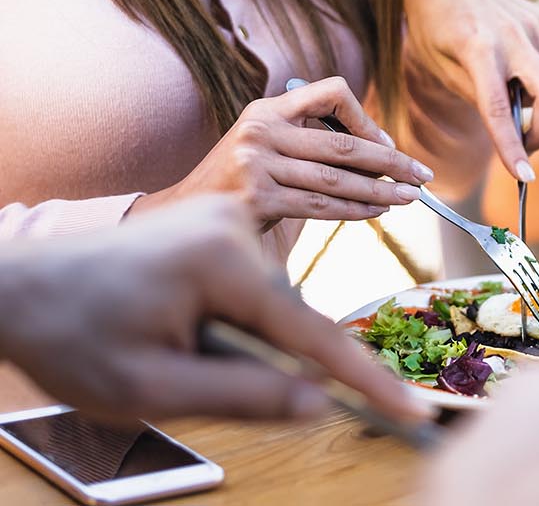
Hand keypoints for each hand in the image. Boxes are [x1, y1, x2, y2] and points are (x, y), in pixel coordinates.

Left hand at [0, 196, 430, 423]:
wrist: (17, 285)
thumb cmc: (72, 337)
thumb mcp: (152, 389)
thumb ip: (244, 395)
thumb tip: (319, 404)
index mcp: (223, 260)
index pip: (312, 332)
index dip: (364, 379)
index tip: (411, 409)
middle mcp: (235, 223)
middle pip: (290, 315)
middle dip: (262, 359)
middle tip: (184, 374)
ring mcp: (227, 216)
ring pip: (272, 301)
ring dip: (241, 339)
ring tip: (165, 345)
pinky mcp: (218, 222)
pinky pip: (253, 283)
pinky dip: (235, 317)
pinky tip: (178, 326)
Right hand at [133, 76, 432, 222]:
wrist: (184, 216)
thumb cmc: (242, 181)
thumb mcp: (269, 145)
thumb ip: (312, 140)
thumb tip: (383, 154)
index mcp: (269, 108)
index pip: (330, 91)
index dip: (365, 117)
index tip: (387, 144)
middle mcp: (261, 129)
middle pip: (343, 144)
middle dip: (391, 163)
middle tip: (422, 175)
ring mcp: (256, 163)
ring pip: (335, 180)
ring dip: (379, 192)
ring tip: (409, 198)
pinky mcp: (255, 198)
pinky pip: (318, 206)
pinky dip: (353, 210)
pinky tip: (376, 213)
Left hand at [402, 0, 538, 181]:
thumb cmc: (431, 29)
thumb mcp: (438, 67)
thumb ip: (475, 97)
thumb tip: (510, 127)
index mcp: (478, 46)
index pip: (500, 108)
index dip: (512, 146)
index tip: (523, 177)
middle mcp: (513, 32)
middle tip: (524, 149)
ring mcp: (533, 22)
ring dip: (536, 105)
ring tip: (504, 93)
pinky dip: (536, 82)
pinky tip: (511, 70)